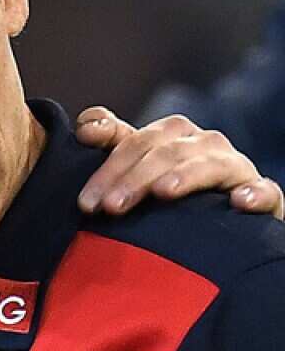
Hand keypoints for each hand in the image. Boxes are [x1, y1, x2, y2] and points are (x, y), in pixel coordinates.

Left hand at [74, 106, 283, 218]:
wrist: (229, 221)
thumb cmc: (172, 191)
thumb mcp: (138, 170)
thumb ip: (111, 145)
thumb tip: (84, 129)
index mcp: (168, 136)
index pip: (133, 137)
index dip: (106, 146)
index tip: (84, 158)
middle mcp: (200, 144)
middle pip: (161, 152)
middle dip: (131, 178)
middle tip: (106, 207)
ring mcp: (234, 167)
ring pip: (206, 164)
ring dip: (182, 177)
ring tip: (161, 193)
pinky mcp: (262, 195)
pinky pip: (265, 191)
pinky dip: (255, 193)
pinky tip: (239, 202)